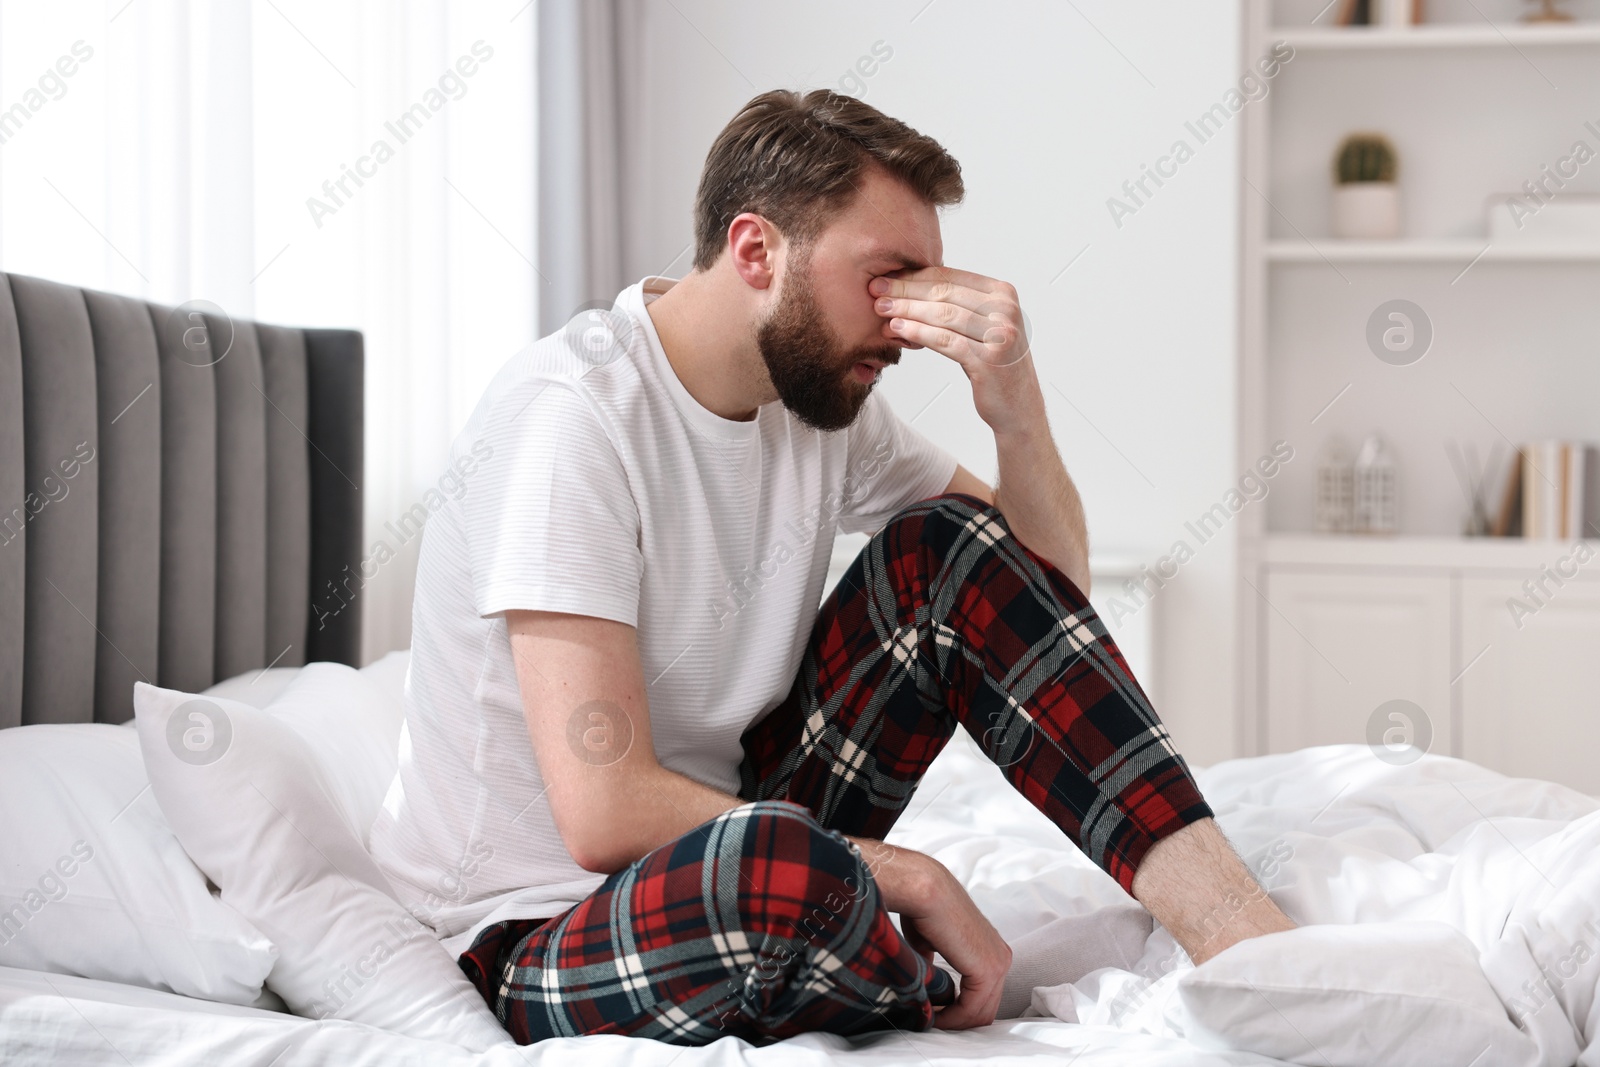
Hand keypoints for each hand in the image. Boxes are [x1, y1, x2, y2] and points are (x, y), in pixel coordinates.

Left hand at [868, 267, 1044, 436]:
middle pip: (945, 293)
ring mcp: (1000, 335)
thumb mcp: (981, 326)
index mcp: (1002, 293)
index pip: (950, 277)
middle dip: (906, 289)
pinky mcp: (990, 360)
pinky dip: (919, 333)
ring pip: (944, 315)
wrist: (1018, 405)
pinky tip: (898, 330)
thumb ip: (959, 304)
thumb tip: (911, 283)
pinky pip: (946, 342)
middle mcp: (1005, 310)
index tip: (886, 277)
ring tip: (882, 309)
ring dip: (908, 310)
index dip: (914, 275)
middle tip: (876, 289)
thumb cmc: (993, 364)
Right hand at [897, 860, 1011, 1029]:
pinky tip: (931, 1015)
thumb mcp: (930, 945)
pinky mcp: (988, 970)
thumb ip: (935, 967)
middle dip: (956, 1022)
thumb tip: (927, 985)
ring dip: (952, 1022)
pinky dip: (951, 1019)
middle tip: (929, 1023)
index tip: (932, 1015)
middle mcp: (1002, 958)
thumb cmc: (924, 910)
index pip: (982, 997)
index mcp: (992, 951)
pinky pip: (972, 1009)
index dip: (957, 1012)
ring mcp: (998, 964)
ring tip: (927, 1020)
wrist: (924, 890)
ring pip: (979, 1013)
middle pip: (984, 1009)